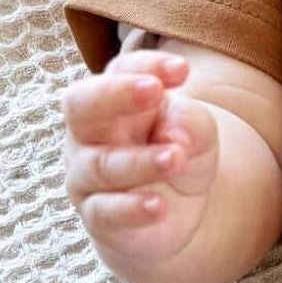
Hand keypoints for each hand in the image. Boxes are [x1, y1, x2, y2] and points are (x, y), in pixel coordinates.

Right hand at [62, 48, 219, 262]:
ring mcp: (87, 175)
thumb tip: (175, 131)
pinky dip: (131, 209)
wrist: (171, 213)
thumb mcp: (198, 133)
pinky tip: (158, 206)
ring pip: (101, 164)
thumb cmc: (177, 155)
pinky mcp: (97, 216)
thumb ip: (191, 122)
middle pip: (83, 105)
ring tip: (176, 157)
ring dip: (140, 160)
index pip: (121, 71)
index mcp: (114, 100)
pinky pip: (104, 212)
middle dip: (116, 94)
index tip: (183, 70)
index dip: (148, 65)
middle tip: (154, 90)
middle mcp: (91, 133)